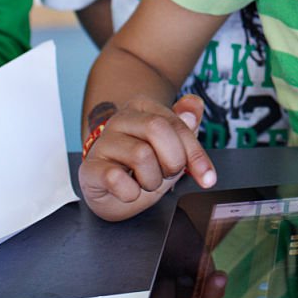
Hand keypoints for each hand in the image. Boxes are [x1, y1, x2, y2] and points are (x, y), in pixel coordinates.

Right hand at [78, 94, 216, 221]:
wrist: (111, 189)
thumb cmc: (143, 164)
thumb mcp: (171, 146)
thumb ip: (186, 126)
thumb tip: (193, 106)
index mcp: (143, 108)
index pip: (177, 123)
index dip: (195, 153)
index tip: (207, 178)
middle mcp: (120, 119)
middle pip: (158, 129)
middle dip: (172, 161)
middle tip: (167, 174)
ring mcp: (102, 143)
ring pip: (141, 155)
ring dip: (152, 179)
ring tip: (145, 181)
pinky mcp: (89, 169)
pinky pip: (115, 178)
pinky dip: (130, 191)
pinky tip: (129, 191)